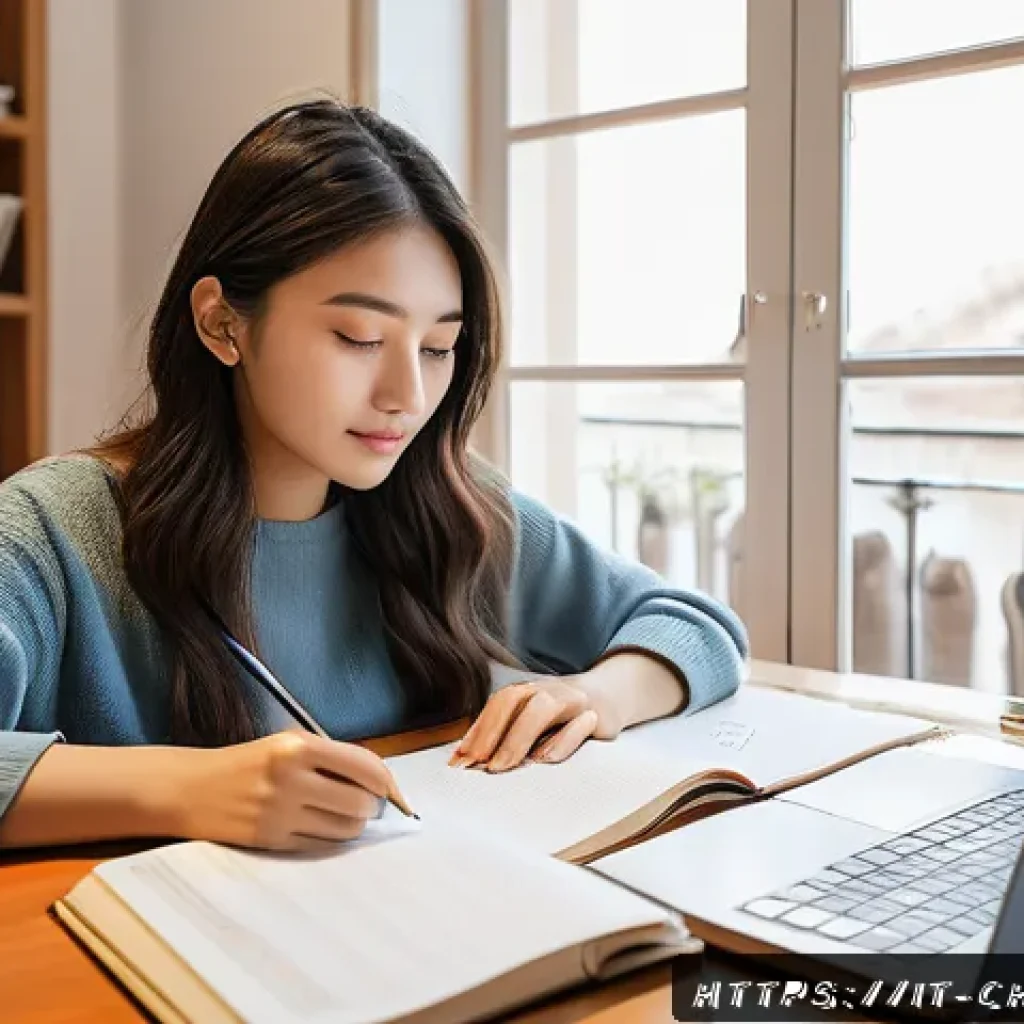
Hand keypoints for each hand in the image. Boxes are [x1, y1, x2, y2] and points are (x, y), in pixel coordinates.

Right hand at [168, 730, 397, 851]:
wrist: (191, 788)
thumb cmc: (249, 763)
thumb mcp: (288, 745)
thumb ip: (333, 759)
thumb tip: (382, 784)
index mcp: (299, 747)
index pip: (365, 767)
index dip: (388, 783)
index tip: (395, 793)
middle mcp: (291, 778)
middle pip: (361, 804)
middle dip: (371, 806)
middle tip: (364, 804)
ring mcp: (280, 813)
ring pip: (346, 830)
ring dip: (353, 825)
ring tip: (340, 815)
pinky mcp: (271, 841)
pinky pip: (321, 847)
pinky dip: (331, 840)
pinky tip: (321, 827)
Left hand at [448, 677, 623, 772]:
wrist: (611, 696)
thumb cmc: (563, 717)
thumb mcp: (534, 720)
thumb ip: (507, 735)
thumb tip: (470, 761)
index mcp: (528, 691)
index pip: (497, 705)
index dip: (476, 730)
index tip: (459, 760)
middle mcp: (548, 690)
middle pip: (514, 701)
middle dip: (491, 733)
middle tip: (477, 765)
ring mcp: (573, 700)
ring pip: (543, 708)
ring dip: (519, 738)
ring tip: (501, 766)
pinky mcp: (599, 716)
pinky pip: (580, 724)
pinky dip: (562, 741)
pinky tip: (546, 760)